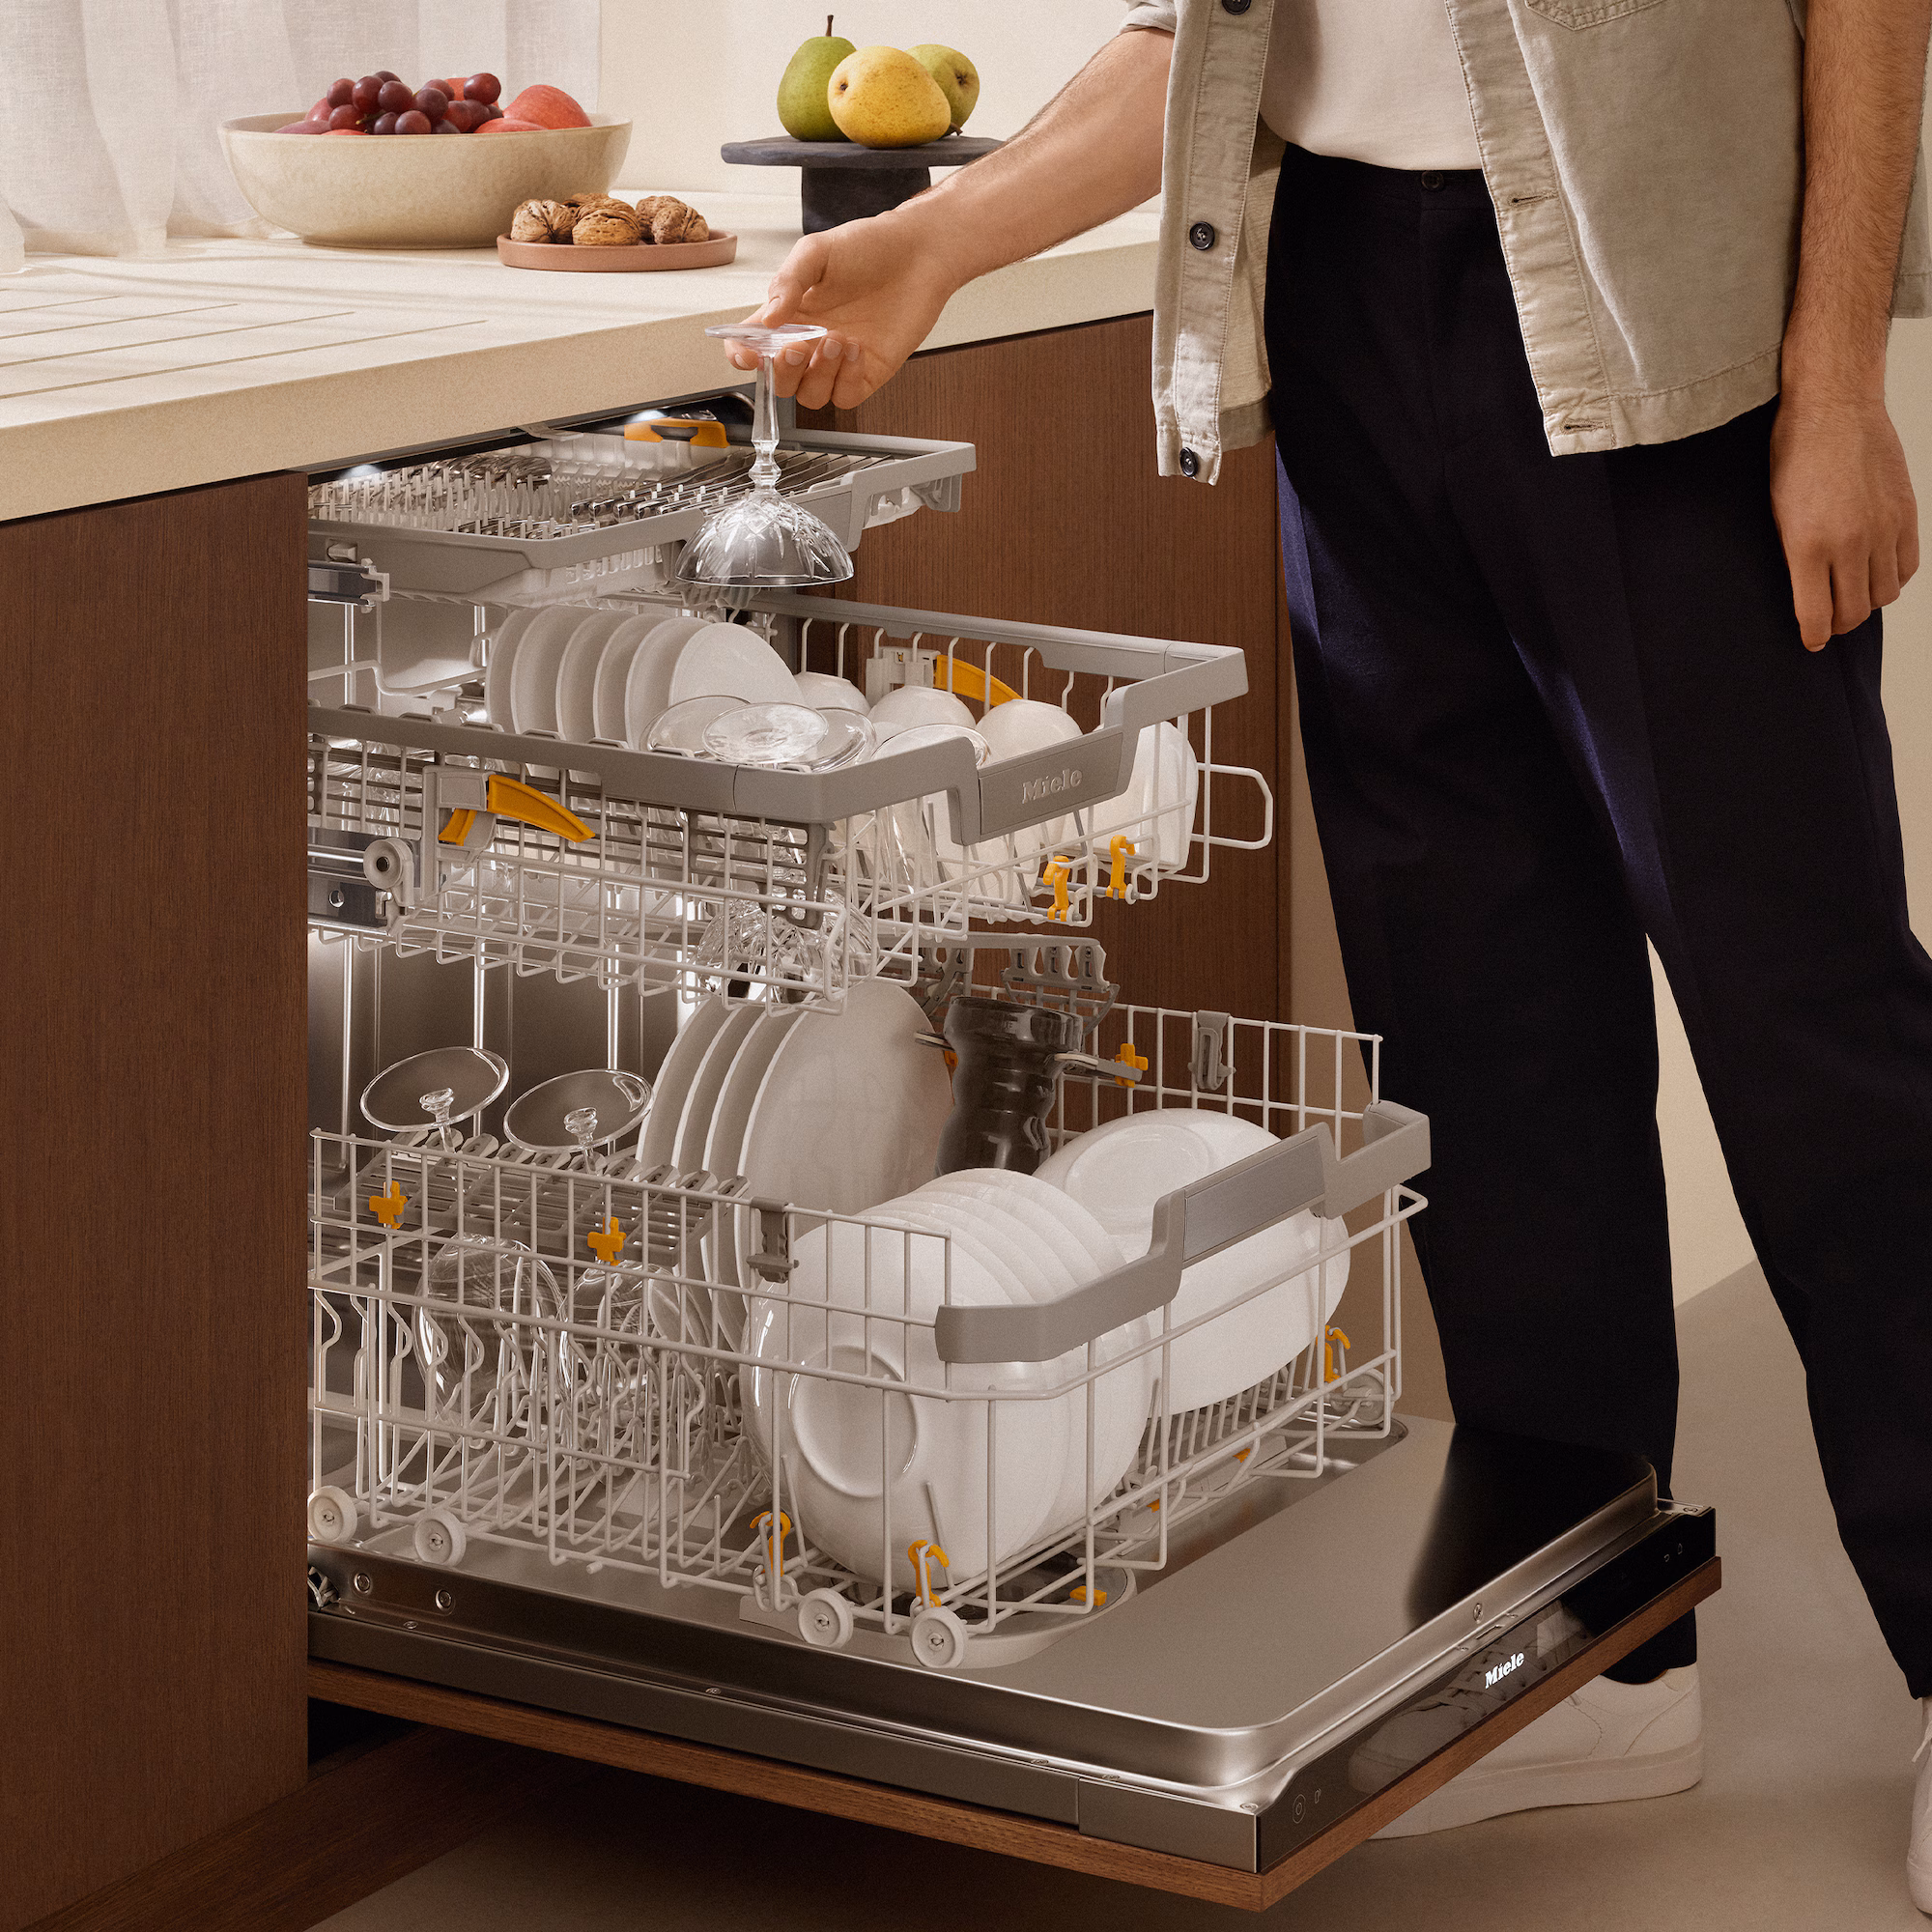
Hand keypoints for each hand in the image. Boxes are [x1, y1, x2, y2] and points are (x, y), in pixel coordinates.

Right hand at [724, 212, 960, 411]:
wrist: (917, 253)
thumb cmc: (867, 246)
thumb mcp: (816, 252)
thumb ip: (787, 283)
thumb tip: (767, 319)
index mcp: (788, 315)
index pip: (751, 347)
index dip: (742, 357)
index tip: (749, 354)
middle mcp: (809, 342)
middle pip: (780, 382)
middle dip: (783, 371)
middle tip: (798, 346)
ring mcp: (838, 362)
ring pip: (811, 396)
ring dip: (818, 374)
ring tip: (837, 338)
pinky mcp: (868, 372)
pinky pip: (846, 397)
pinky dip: (847, 380)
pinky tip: (857, 349)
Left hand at [1769, 390, 1918, 647]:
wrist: (1834, 409)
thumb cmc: (1793, 458)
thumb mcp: (1778, 514)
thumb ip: (1795, 558)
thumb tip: (1806, 595)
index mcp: (1808, 547)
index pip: (1817, 615)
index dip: (1814, 636)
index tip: (1812, 642)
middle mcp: (1851, 543)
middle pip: (1855, 612)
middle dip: (1840, 625)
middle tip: (1830, 622)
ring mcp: (1884, 529)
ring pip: (1884, 594)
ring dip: (1868, 602)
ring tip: (1852, 595)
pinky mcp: (1907, 514)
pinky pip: (1908, 566)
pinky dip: (1892, 578)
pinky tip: (1877, 572)